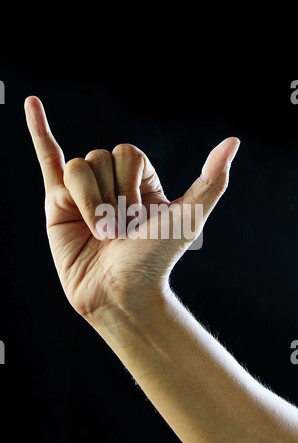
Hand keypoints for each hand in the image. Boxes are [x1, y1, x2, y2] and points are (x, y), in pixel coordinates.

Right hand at [25, 96, 239, 325]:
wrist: (120, 293)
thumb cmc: (154, 259)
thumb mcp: (188, 217)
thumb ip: (212, 180)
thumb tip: (233, 141)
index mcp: (141, 181)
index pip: (129, 152)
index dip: (132, 184)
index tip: (140, 218)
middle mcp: (111, 183)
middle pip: (101, 157)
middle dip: (111, 197)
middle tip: (118, 230)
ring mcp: (83, 191)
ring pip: (78, 167)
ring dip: (90, 202)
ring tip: (98, 231)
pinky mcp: (57, 203)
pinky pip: (47, 158)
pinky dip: (38, 130)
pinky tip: (31, 103)